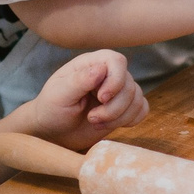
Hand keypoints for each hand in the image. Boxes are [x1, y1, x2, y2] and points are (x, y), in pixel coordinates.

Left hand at [5, 50, 146, 149]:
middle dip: (113, 107)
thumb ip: (79, 80)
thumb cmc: (52, 110)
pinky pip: (142, 109)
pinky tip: (111, 124)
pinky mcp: (123, 108)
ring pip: (137, 98)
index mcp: (90, 65)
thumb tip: (101, 69)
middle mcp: (107, 75)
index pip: (116, 61)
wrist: (53, 132)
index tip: (102, 98)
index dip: (116, 79)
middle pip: (129, 84)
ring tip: (95, 122)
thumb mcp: (59, 95)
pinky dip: (131, 119)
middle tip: (92, 118)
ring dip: (119, 116)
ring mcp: (117, 92)